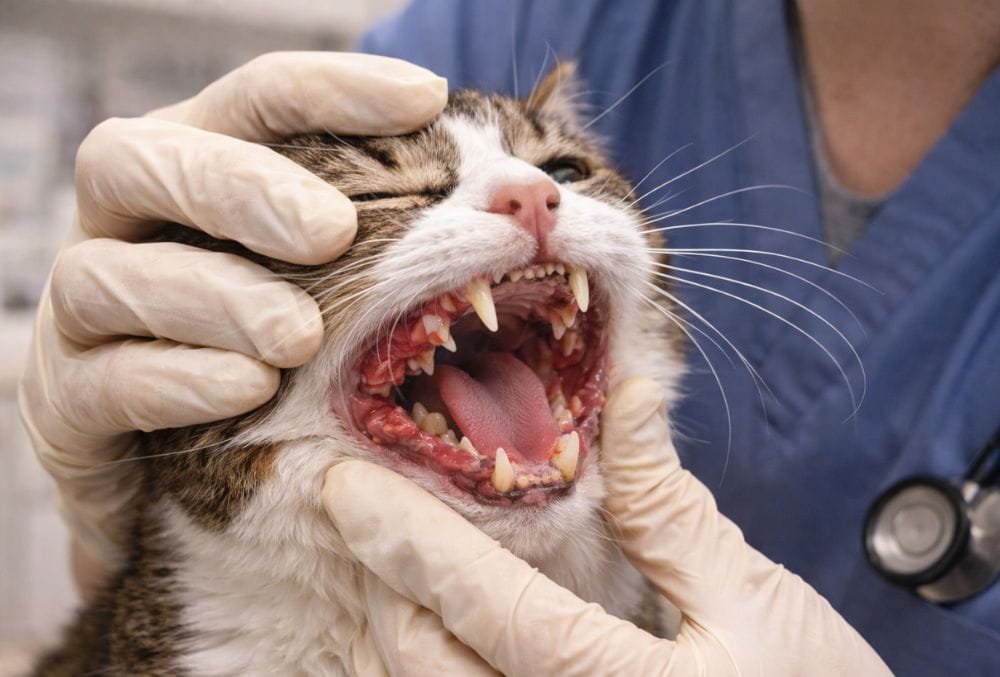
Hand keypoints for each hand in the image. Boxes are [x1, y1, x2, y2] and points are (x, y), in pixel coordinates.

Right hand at [19, 52, 447, 581]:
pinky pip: (104, 379)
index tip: (428, 98)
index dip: (330, 89)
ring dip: (216, 297)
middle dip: (241, 189)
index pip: (254, 101)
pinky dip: (179, 379)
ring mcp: (86, 309)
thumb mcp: (343, 283)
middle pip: (145, 159)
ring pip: (109, 274)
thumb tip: (525, 197)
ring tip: (298, 335)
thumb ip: (403, 241)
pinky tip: (247, 390)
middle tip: (330, 232)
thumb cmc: (281, 350)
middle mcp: (131, 223)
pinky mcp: (67, 399)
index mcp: (202, 172)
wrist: (173, 463)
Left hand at [322, 378, 889, 675]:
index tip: (344, 482)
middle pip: (422, 657)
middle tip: (377, 513)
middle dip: (386, 579)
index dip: (402, 532)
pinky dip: (425, 671)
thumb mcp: (756, 602)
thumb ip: (673, 508)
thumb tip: (630, 396)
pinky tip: (435, 637)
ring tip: (391, 570)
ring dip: (390, 632)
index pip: (474, 598)